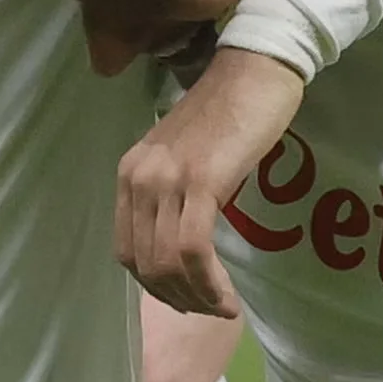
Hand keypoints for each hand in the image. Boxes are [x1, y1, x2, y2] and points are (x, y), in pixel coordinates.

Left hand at [120, 48, 304, 316]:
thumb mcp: (188, 159)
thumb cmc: (231, 113)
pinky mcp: (200, 181)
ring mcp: (166, 178)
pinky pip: (192, 250)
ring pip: (166, 263)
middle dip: (177, 299)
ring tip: (223, 308)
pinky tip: (229, 297)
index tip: (187, 300)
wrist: (256, 71)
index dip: (155, 287)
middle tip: (209, 310)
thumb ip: (174, 196)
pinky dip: (209, 283)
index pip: (126, 250)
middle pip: (143, 264)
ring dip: (196, 297)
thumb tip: (182, 251)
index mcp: (130, 173)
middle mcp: (138, 177)